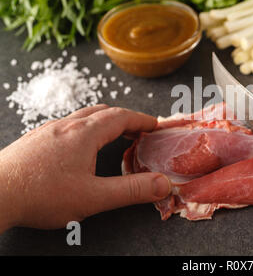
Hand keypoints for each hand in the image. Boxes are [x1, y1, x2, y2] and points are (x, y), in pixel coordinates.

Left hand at [0, 105, 170, 232]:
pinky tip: (80, 148)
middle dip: (125, 118)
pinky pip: (67, 126)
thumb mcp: (93, 197)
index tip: (154, 125)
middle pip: (102, 111)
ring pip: (82, 117)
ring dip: (104, 122)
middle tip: (138, 130)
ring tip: (113, 137)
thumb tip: (162, 183)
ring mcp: (47, 131)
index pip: (121, 116)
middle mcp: (66, 125)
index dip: (141, 119)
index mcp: (84, 134)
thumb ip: (131, 190)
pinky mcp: (34, 140)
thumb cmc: (40, 195)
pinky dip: (85, 129)